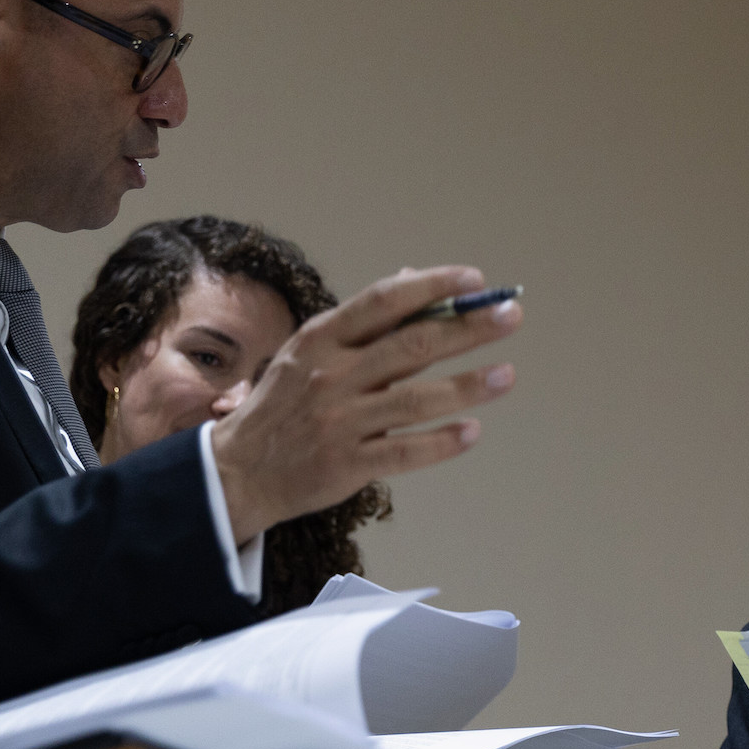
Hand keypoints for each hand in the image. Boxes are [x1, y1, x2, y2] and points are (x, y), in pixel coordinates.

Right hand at [213, 266, 520, 544]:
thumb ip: (363, 322)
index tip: (475, 280)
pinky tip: (472, 431)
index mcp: (322, 339)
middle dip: (468, 328)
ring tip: (506, 375)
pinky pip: (404, 452)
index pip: (384, 301)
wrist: (237, 471)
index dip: (432, 287)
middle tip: (511, 315)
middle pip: (412, 345)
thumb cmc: (284, 404)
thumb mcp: (310, 351)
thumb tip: (413, 277)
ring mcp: (339, 422)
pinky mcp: (346, 465)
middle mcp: (331, 376)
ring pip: (416, 400)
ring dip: (468, 386)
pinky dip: (441, 442)